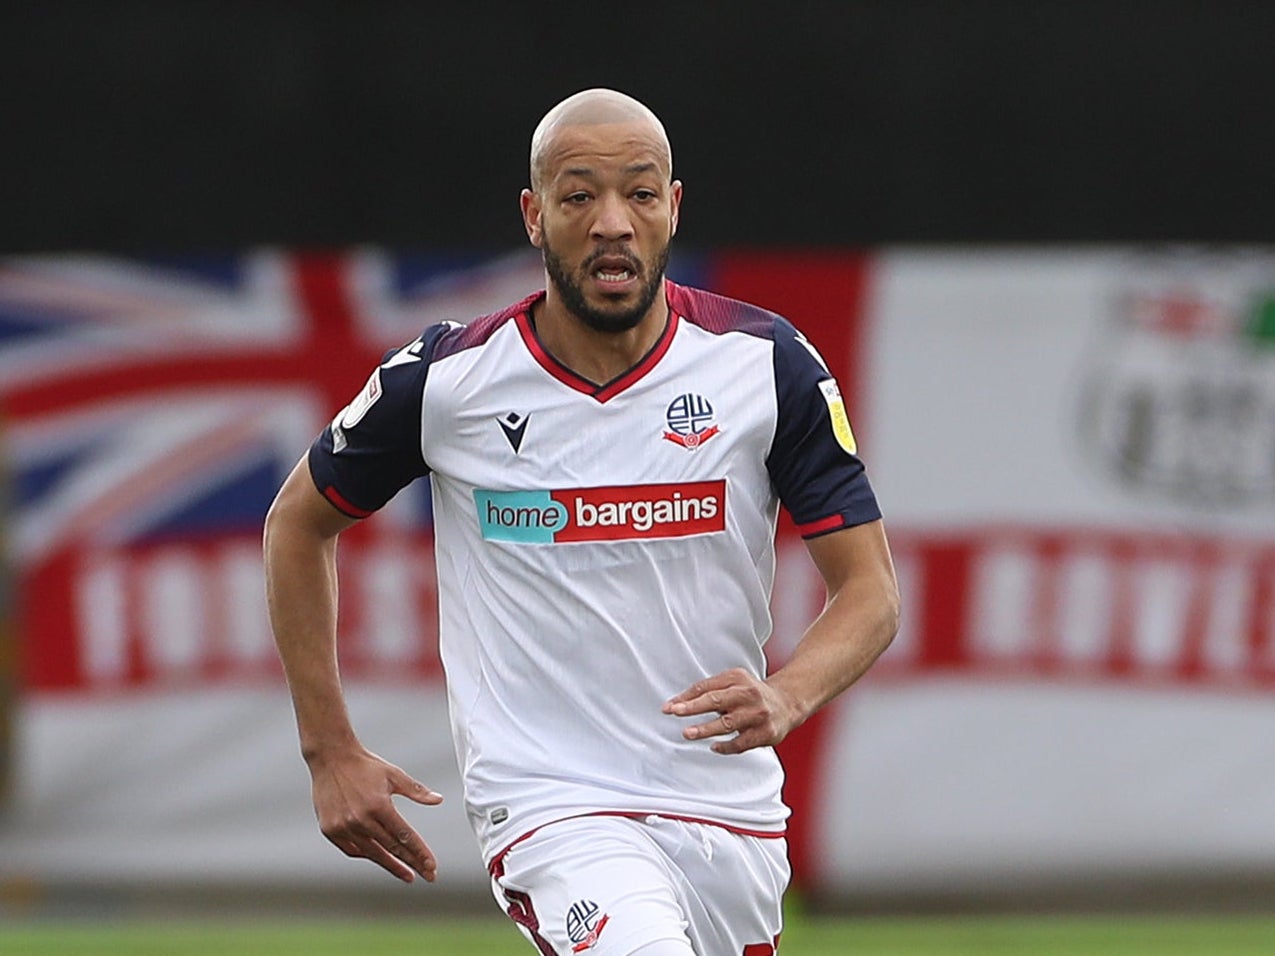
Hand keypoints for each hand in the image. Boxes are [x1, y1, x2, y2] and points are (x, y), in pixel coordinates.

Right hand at [307, 746, 443, 882]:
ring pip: (373, 853)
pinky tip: (380, 858)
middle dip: (412, 863)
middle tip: (427, 875)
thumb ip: (416, 791)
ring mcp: (344, 827)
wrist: (330, 758)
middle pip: (392, 848)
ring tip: (407, 874)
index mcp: (378, 805)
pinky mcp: (330, 830)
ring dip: (392, 865)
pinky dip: (367, 855)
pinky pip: (352, 850)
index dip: (420, 853)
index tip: (431, 866)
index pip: (404, 836)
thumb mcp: (393, 775)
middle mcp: (360, 819)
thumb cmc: (364, 765)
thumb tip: (438, 800)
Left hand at [662, 668, 802, 754]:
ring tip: (688, 733)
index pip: (707, 687)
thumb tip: (678, 702)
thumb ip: (709, 690)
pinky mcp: (766, 733)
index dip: (686, 697)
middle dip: (693, 707)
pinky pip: (742, 743)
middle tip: (675, 712)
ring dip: (706, 729)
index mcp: (737, 678)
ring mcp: (758, 714)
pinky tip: (713, 747)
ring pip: (728, 723)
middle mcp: (748, 694)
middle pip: (716, 700)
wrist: (787, 703)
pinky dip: (726, 746)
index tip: (669, 706)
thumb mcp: (733, 683)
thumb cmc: (751, 694)